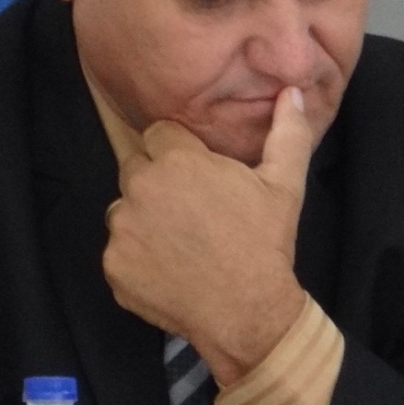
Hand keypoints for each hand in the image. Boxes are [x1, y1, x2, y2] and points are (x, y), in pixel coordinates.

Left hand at [103, 87, 312, 385]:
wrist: (247, 311)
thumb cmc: (265, 244)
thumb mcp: (284, 185)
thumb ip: (286, 133)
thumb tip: (291, 93)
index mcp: (177, 161)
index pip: (158, 134)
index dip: (178, 152)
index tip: (197, 175)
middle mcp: (142, 188)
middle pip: (136, 167)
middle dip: (157, 181)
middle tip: (190, 210)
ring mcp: (123, 229)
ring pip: (123, 210)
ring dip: (142, 219)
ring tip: (179, 241)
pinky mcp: (113, 266)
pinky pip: (118, 251)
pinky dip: (136, 258)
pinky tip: (168, 268)